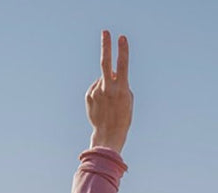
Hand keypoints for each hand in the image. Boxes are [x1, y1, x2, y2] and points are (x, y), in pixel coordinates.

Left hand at [87, 31, 132, 152]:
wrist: (108, 135)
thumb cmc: (122, 119)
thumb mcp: (128, 101)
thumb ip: (122, 85)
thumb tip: (112, 73)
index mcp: (121, 90)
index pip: (122, 66)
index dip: (122, 51)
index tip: (121, 37)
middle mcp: (107, 88)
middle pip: (105, 63)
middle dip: (106, 46)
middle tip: (105, 32)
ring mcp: (96, 91)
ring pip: (102, 80)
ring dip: (107, 86)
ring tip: (110, 103)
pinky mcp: (88, 95)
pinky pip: (96, 88)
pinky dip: (100, 93)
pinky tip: (103, 106)